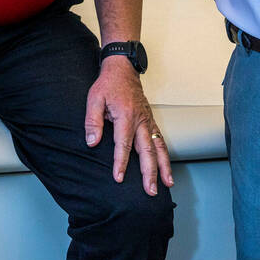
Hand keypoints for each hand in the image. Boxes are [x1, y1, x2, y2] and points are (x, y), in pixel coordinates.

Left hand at [85, 56, 173, 195]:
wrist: (123, 68)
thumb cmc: (108, 84)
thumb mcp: (94, 99)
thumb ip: (93, 121)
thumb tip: (92, 142)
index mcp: (125, 115)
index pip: (123, 144)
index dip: (121, 162)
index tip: (119, 178)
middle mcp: (141, 120)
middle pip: (146, 150)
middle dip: (149, 172)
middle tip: (150, 190)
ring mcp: (148, 121)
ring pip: (159, 147)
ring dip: (163, 167)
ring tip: (166, 184)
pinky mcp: (151, 121)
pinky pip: (161, 140)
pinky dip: (165, 156)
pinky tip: (166, 168)